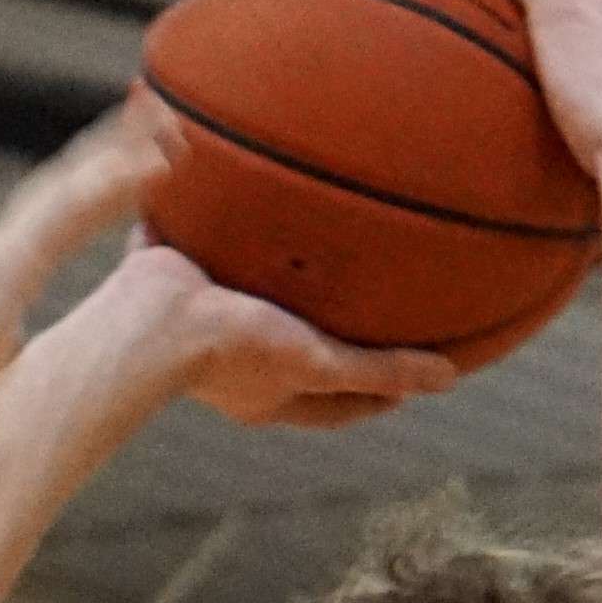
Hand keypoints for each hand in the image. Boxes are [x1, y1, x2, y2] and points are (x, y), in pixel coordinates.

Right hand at [0, 112, 175, 485]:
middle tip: (156, 104)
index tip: (131, 153)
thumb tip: (6, 353)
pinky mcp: (1, 272)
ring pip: (68, 189)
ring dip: (119, 151)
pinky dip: (107, 189)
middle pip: (61, 186)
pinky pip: (64, 220)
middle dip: (109, 144)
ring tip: (168, 117)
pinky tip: (150, 165)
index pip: (51, 218)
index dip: (90, 180)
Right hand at [94, 239, 455, 429]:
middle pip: (299, 354)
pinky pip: (213, 248)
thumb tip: (449, 377)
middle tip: (371, 312)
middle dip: (332, 336)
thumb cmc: (231, 351)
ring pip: (256, 302)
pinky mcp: (181, 276)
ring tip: (315, 252)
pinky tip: (254, 199)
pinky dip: (231, 230)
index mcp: (269, 394)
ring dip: (282, 284)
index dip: (375, 394)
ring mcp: (207, 319)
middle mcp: (239, 363)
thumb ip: (379, 370)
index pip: (336, 403)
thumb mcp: (318, 363)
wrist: (151, 317)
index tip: (412, 377)